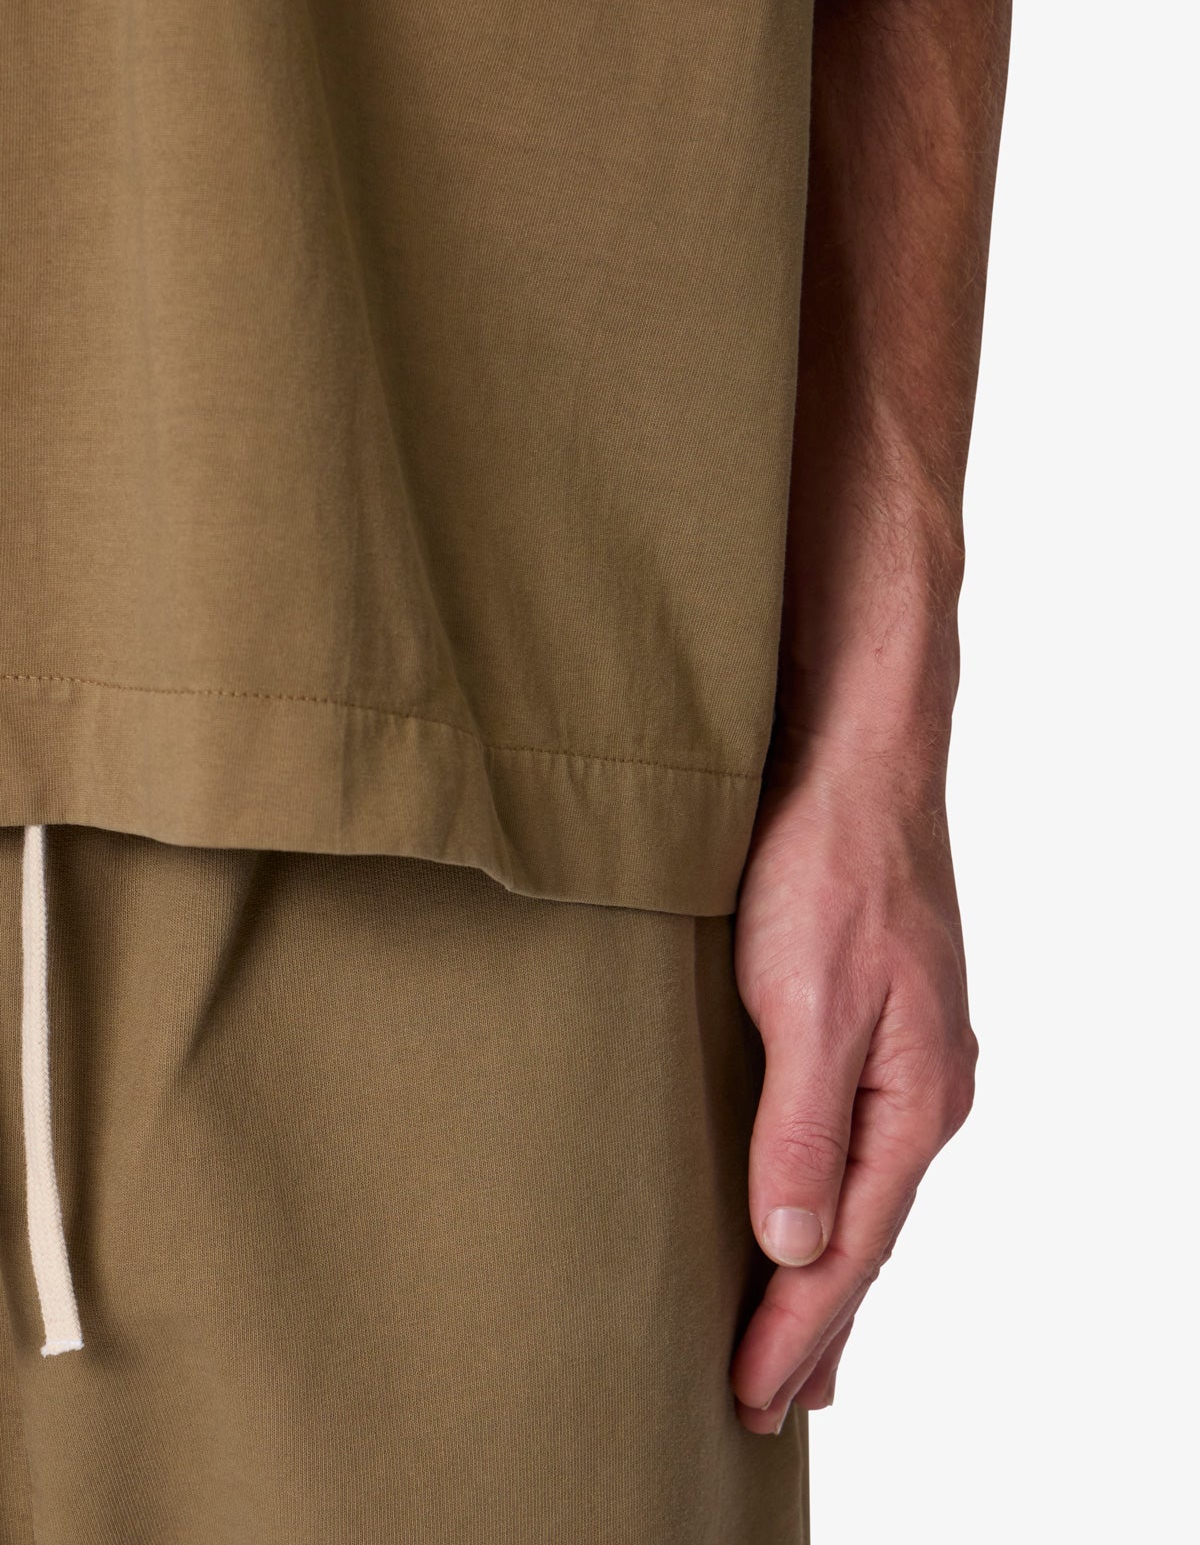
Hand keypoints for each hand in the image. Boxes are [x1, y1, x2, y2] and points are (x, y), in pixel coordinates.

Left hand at [728, 744, 977, 1433]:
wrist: (853, 762)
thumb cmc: (828, 868)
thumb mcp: (807, 1001)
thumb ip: (801, 1127)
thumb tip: (796, 1246)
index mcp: (916, 1099)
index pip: (852, 1248)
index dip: (799, 1328)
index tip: (749, 1398)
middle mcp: (925, 1091)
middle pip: (867, 1235)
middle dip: (818, 1326)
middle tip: (769, 1407)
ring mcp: (908, 1058)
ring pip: (863, 1194)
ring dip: (827, 1273)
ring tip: (802, 1346)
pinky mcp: (876, 1025)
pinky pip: (854, 1144)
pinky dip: (831, 1203)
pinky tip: (815, 1215)